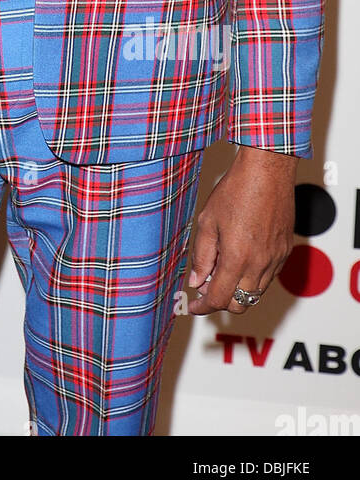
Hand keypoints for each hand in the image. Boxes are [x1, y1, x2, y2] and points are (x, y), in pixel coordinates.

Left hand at [186, 146, 296, 314]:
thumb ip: (202, 256)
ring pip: (255, 293)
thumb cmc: (236, 191)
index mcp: (237, 259)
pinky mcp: (285, 252)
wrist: (267, 172)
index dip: (202, 307)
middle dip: (220, 301)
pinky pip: (268, 277)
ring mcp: (276, 260)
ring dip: (237, 290)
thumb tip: (197, 281)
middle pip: (240, 305)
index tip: (193, 306)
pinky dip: (252, 278)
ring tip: (222, 267)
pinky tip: (240, 258)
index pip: (219, 299)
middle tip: (205, 285)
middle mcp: (260, 265)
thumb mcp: (208, 222)